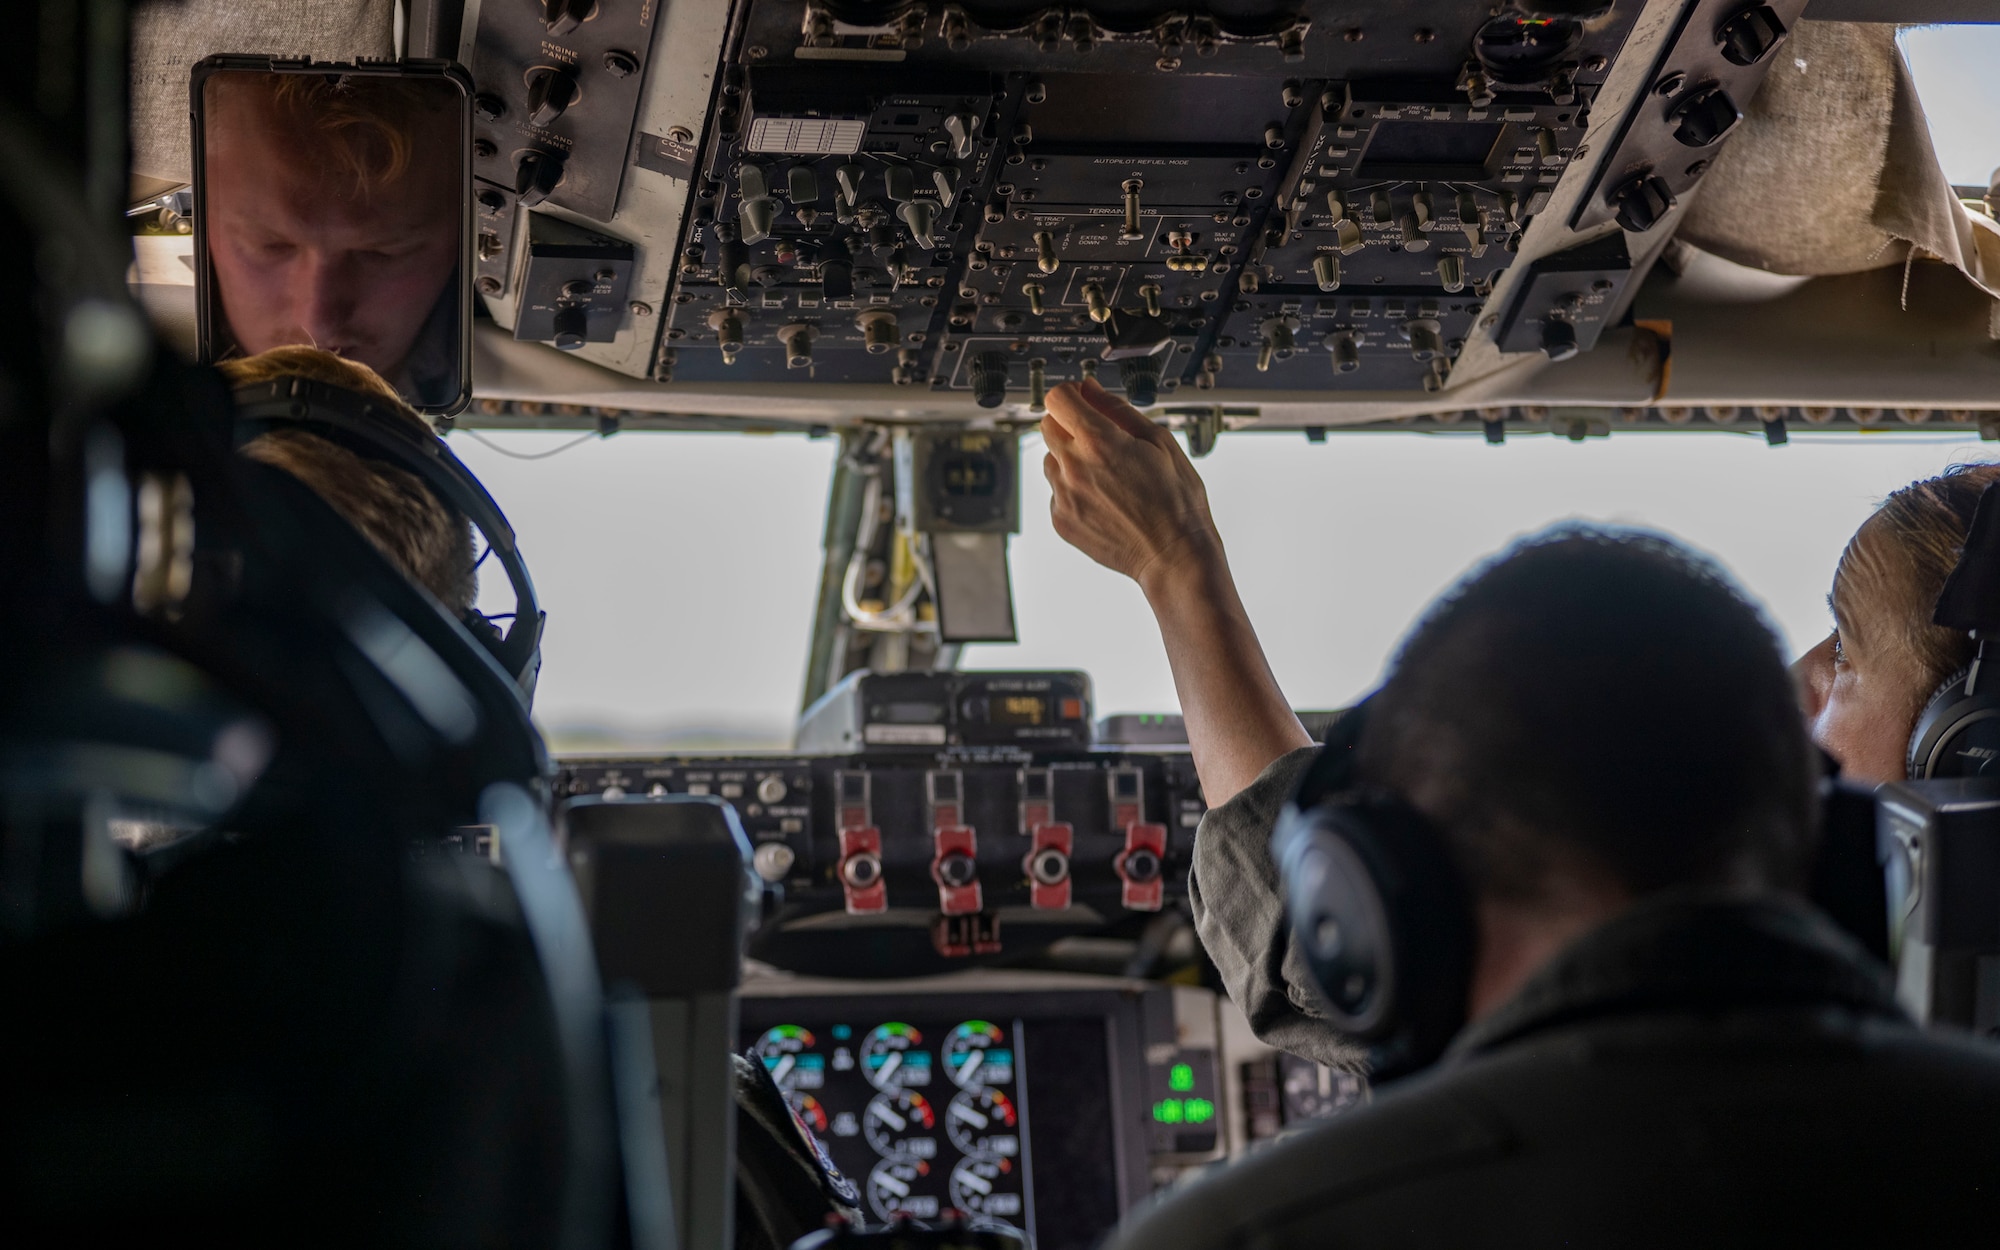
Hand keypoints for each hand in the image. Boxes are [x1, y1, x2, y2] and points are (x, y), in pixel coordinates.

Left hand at [1041, 377, 1222, 594]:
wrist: (1174, 554)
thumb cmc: (1176, 502)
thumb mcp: (1159, 441)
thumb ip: (1117, 409)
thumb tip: (1091, 389)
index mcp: (1099, 442)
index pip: (1058, 399)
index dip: (1071, 394)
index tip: (1083, 399)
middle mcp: (1074, 467)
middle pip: (1048, 425)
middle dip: (1070, 423)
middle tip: (1101, 439)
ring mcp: (1063, 496)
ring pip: (1051, 459)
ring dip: (1070, 457)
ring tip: (1107, 474)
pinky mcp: (1061, 520)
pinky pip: (1056, 491)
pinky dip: (1073, 488)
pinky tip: (1104, 498)